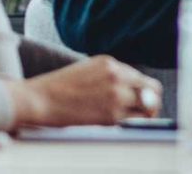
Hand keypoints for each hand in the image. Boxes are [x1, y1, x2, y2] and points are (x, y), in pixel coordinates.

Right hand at [3, 54, 159, 129]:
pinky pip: (133, 121)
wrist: (39, 100)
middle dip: (152, 102)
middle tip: (148, 113)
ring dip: (145, 115)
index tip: (143, 101)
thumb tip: (131, 91)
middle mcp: (117, 76)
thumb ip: (110, 77)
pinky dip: (132, 125)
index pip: (142, 78)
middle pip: (152, 91)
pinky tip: (123, 127)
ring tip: (136, 122)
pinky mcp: (111, 115)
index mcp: (110, 64)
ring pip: (147, 107)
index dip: (145, 92)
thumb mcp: (87, 71)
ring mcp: (116, 95)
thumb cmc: (58, 89)